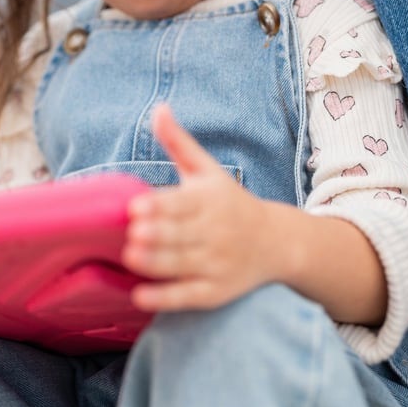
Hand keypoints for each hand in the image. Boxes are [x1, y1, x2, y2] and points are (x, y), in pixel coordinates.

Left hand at [122, 104, 280, 312]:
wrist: (276, 242)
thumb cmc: (229, 202)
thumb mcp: (207, 170)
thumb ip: (179, 142)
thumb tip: (158, 108)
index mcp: (210, 200)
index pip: (182, 203)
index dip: (159, 206)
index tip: (135, 207)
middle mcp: (215, 232)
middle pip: (182, 235)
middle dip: (158, 234)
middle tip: (132, 234)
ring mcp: (217, 264)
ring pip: (183, 265)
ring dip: (157, 263)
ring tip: (131, 257)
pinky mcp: (216, 292)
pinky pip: (189, 296)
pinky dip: (165, 298)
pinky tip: (141, 296)